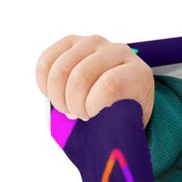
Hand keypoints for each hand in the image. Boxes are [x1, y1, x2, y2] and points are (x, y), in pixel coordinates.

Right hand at [35, 34, 155, 126]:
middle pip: (82, 76)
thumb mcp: (129, 121)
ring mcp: (93, 43)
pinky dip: (44, 83)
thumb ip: (118, 124)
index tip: (92, 117)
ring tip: (66, 108)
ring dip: (57, 95)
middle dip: (73, 103)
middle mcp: (117, 51)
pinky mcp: (71, 41)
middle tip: (76, 116)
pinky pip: (46, 61)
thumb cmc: (126, 110)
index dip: (93, 105)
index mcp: (137, 72)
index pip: (110, 85)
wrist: (123, 91)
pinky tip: (52, 95)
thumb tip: (101, 140)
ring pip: (61, 69)